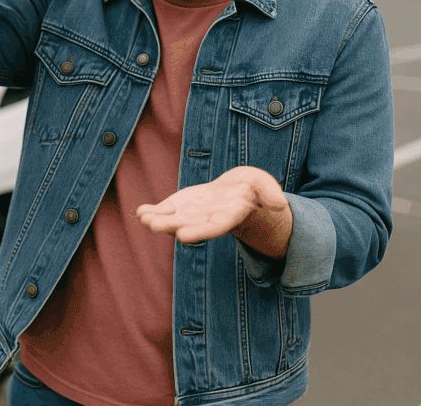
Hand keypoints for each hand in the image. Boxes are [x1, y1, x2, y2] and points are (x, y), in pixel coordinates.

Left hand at [136, 167, 292, 257]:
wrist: (237, 192)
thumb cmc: (253, 190)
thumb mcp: (264, 186)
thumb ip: (270, 194)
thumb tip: (279, 204)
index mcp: (228, 216)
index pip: (214, 226)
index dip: (199, 230)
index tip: (183, 235)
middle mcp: (207, 219)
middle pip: (188, 225)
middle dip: (170, 226)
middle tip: (153, 225)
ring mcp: (192, 214)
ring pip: (173, 220)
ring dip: (157, 220)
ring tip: (143, 217)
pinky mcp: (181, 206)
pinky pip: (165, 211)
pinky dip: (153, 211)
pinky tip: (140, 211)